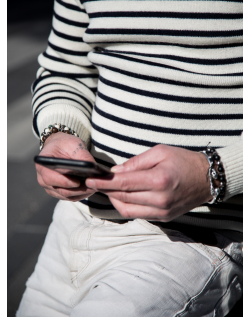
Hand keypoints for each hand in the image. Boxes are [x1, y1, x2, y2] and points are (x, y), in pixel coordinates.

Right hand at [36, 132, 95, 200]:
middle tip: (92, 185)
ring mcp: (51, 188)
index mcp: (42, 165)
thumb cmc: (65, 145)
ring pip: (67, 196)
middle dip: (78, 189)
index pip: (49, 178)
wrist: (61, 148)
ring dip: (82, 193)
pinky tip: (92, 188)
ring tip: (95, 186)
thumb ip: (81, 155)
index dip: (63, 182)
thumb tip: (92, 166)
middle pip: (61, 190)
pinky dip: (82, 194)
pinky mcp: (59, 193)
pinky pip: (71, 197)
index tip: (77, 182)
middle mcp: (43, 179)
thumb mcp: (74, 144)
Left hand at [86, 144, 211, 220]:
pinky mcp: (163, 218)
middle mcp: (160, 199)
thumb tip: (115, 172)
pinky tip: (121, 196)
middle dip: (105, 190)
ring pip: (126, 210)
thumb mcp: (160, 152)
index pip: (123, 183)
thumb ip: (136, 163)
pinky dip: (125, 206)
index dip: (103, 182)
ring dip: (113, 199)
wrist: (206, 178)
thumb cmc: (183, 160)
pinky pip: (137, 215)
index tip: (89, 179)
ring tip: (108, 189)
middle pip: (122, 197)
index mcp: (159, 180)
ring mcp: (162, 211)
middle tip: (95, 182)